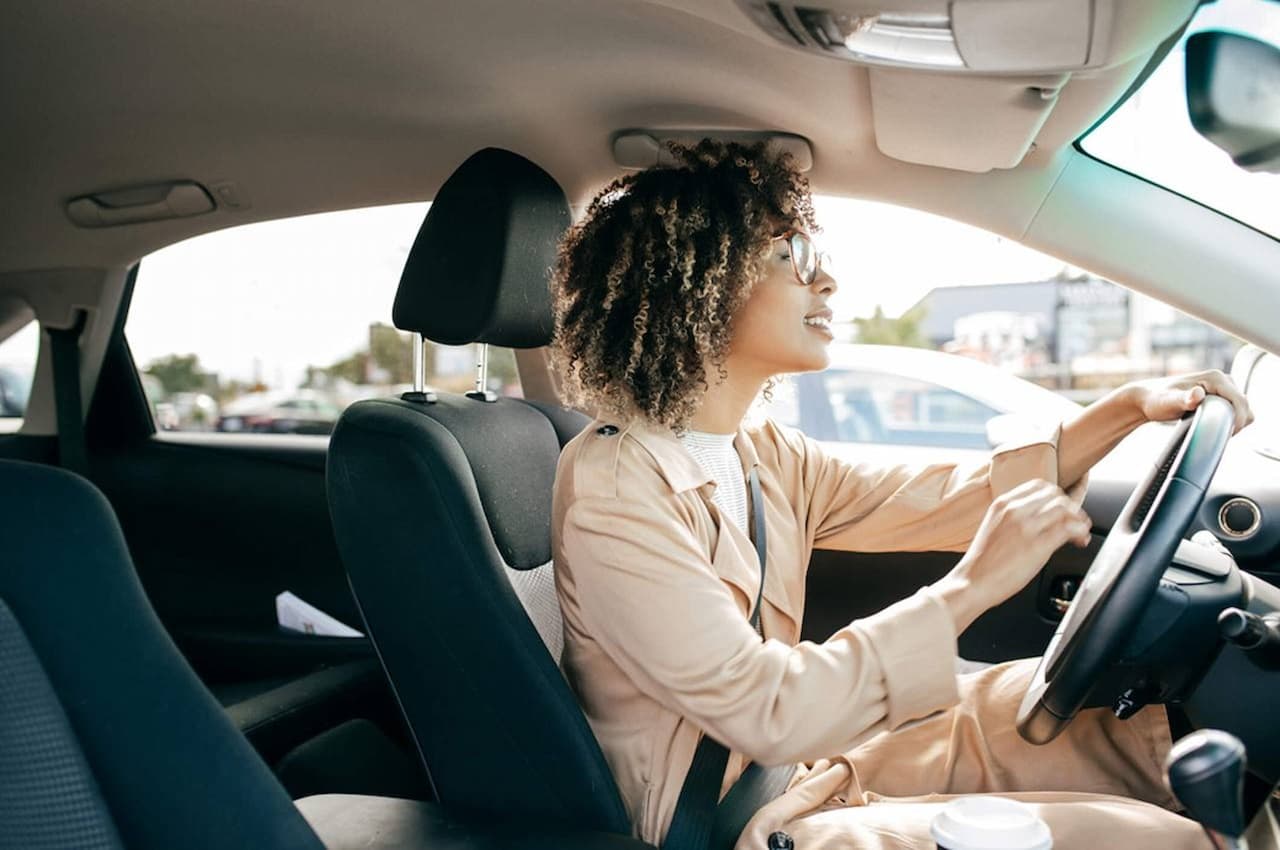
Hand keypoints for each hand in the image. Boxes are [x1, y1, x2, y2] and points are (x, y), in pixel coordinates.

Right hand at [933, 479, 1090, 632]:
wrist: (972, 583)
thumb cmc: (983, 562)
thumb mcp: (994, 527)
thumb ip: (1014, 517)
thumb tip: (1040, 517)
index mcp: (1003, 503)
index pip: (1040, 485)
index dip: (1059, 494)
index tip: (1067, 503)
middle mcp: (1014, 510)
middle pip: (1056, 495)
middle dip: (1071, 506)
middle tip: (1076, 521)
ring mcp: (1026, 527)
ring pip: (1065, 509)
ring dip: (1079, 519)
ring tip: (1081, 532)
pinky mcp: (1037, 546)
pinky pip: (1068, 529)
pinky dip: (1080, 532)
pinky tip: (1080, 540)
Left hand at [1127, 370, 1253, 433]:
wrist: (1147, 399)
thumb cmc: (1155, 400)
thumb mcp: (1168, 402)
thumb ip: (1183, 399)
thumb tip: (1197, 394)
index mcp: (1216, 378)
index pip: (1240, 401)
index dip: (1238, 420)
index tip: (1226, 435)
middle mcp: (1222, 379)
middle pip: (1244, 405)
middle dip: (1236, 422)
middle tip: (1217, 435)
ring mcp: (1223, 387)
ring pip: (1242, 409)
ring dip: (1234, 422)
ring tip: (1214, 431)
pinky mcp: (1220, 396)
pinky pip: (1235, 410)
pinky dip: (1230, 421)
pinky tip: (1215, 427)